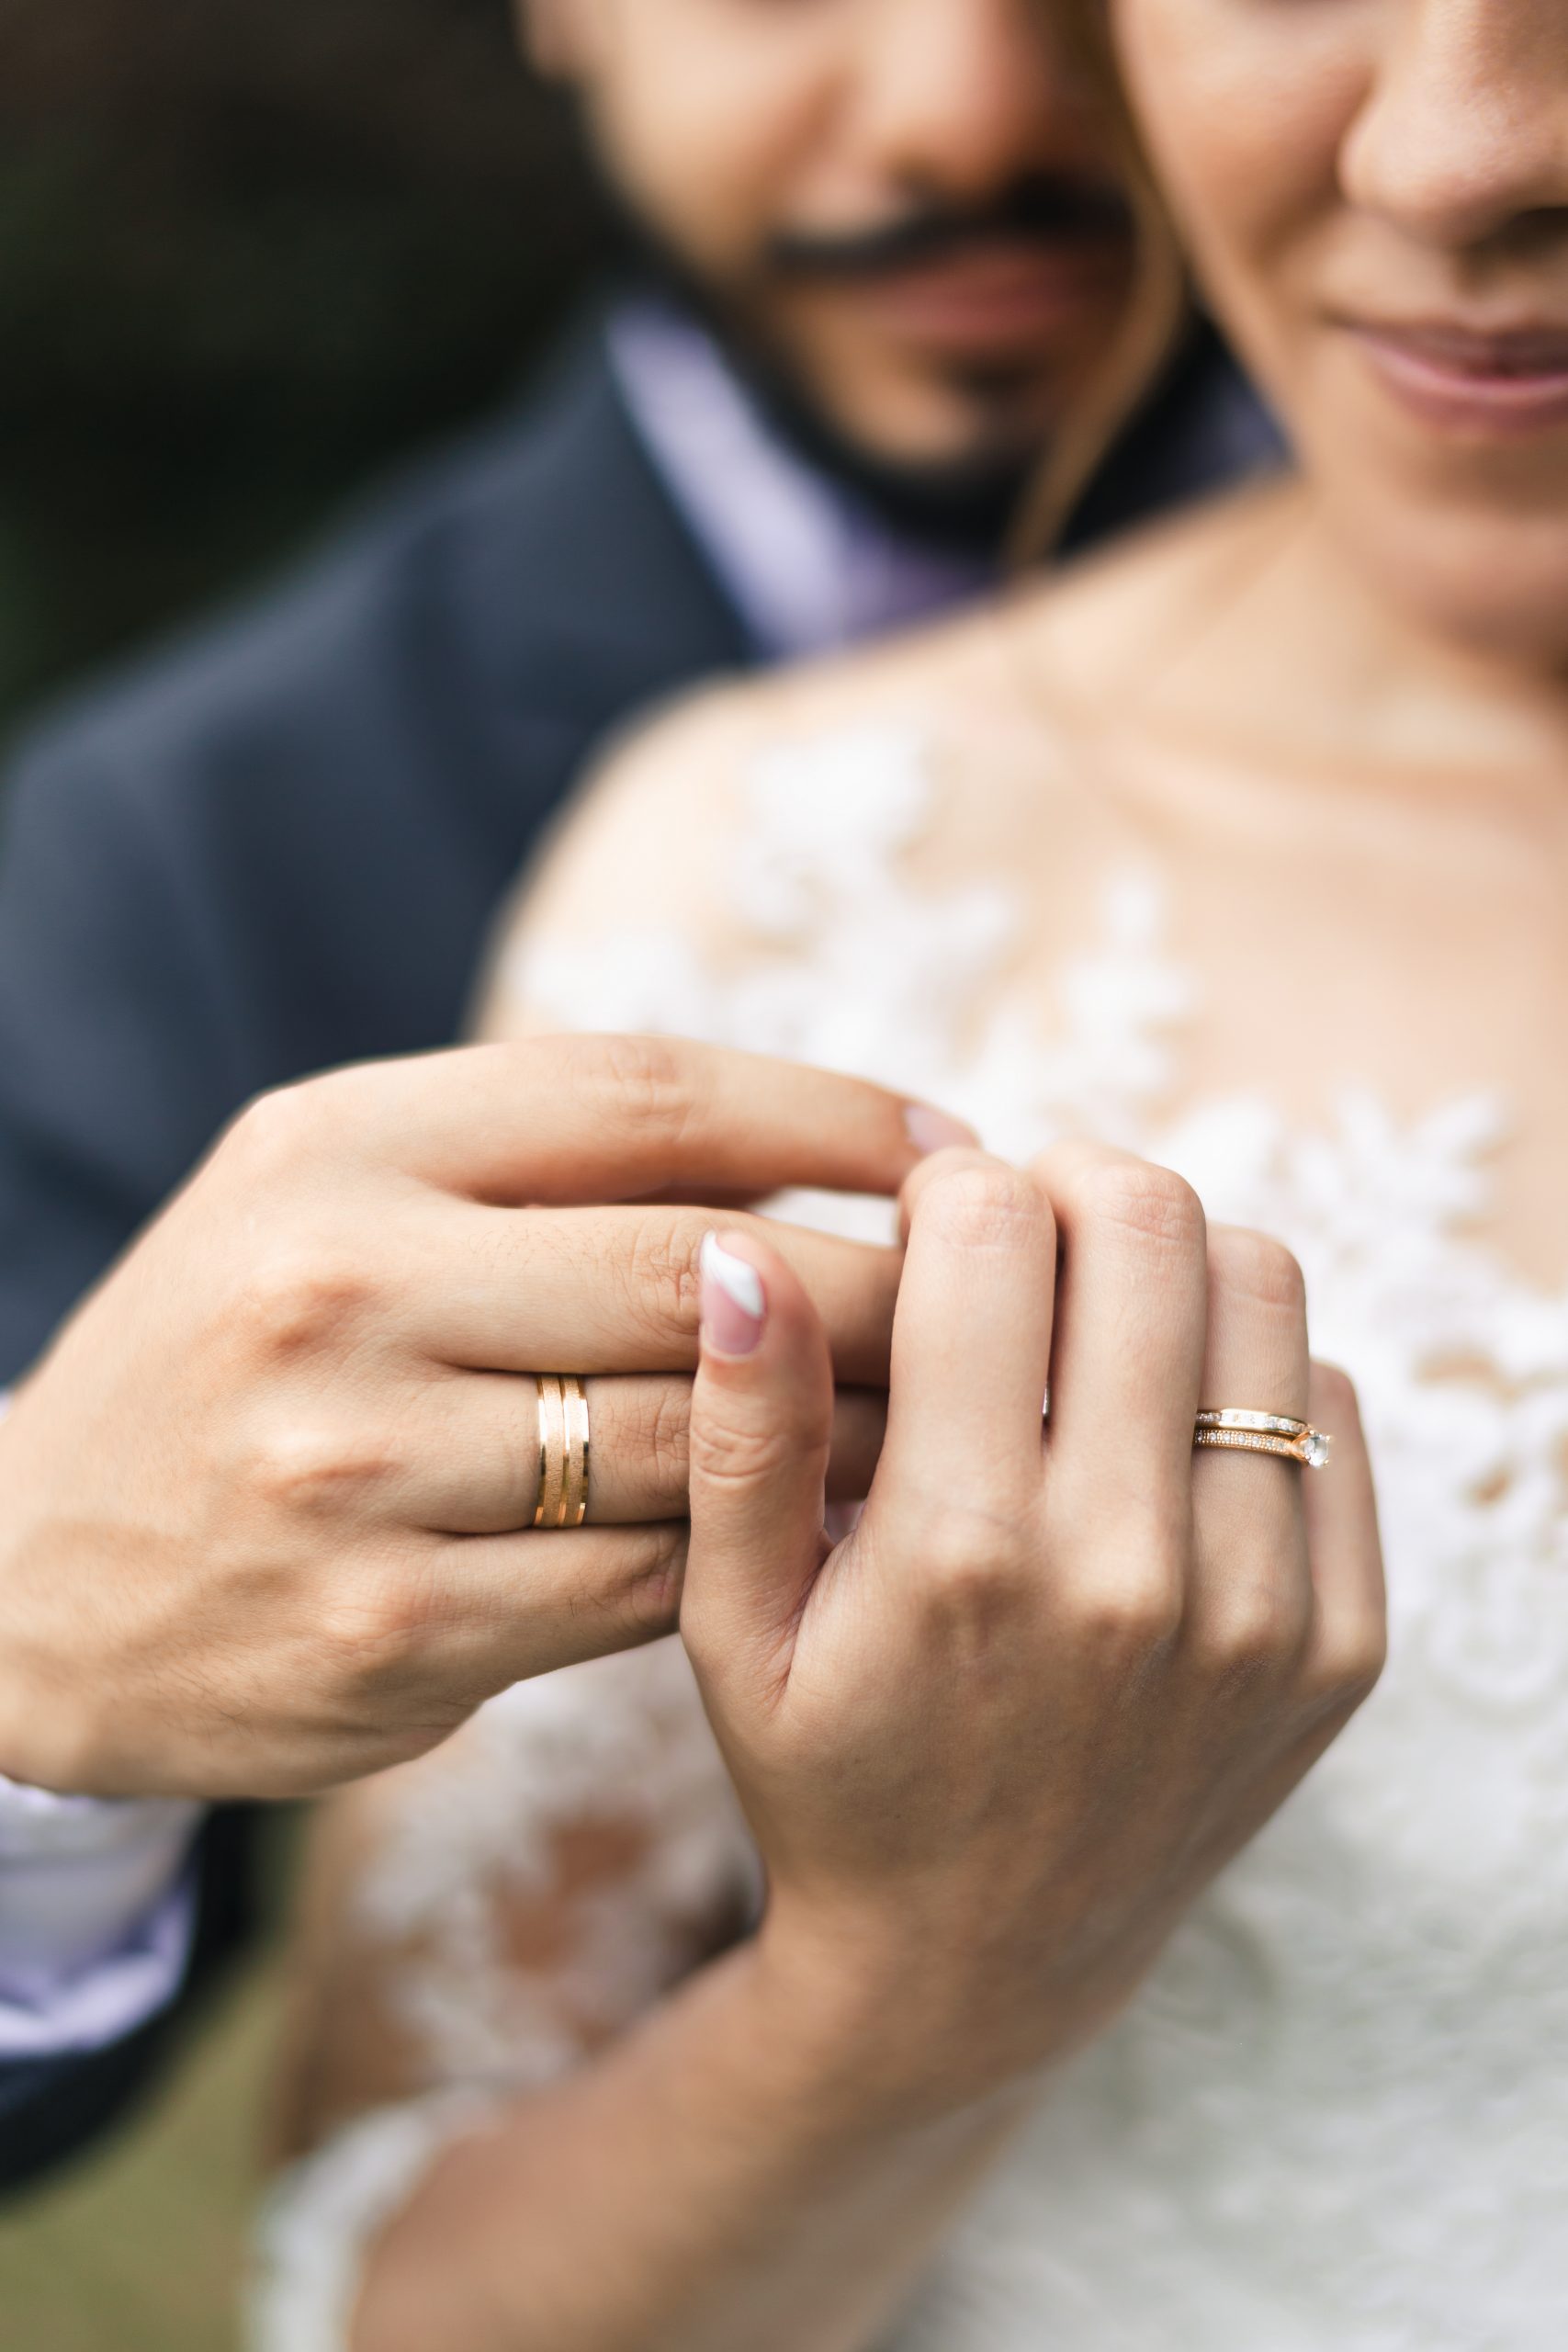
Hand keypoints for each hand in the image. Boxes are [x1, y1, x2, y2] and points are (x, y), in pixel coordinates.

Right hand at [0, 1036, 968, 1798]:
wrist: (29, 1586)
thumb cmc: (235, 1355)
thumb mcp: (326, 1197)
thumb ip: (528, 1154)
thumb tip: (798, 1151)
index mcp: (336, 1147)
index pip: (641, 1094)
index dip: (824, 1115)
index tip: (945, 1144)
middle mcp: (340, 1291)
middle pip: (697, 1269)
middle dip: (878, 1288)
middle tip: (989, 1300)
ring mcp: (360, 1471)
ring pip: (690, 1439)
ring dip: (842, 1432)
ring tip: (941, 1418)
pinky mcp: (390, 1631)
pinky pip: (639, 1584)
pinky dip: (750, 1555)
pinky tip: (820, 1538)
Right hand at [683, 1141, 1385, 2124]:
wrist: (974, 1966)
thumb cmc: (830, 1774)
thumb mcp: (733, 1622)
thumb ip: (745, 1429)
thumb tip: (740, 1250)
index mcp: (960, 1549)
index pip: (992, 1233)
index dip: (952, 1183)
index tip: (928, 1222)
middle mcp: (1129, 1570)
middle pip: (1149, 1225)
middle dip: (1069, 1182)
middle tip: (1019, 1231)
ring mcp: (1257, 1609)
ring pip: (1262, 1285)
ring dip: (1171, 1258)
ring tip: (1095, 1312)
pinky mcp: (1339, 1642)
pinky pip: (1326, 1405)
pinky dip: (1248, 1367)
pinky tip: (1162, 1422)